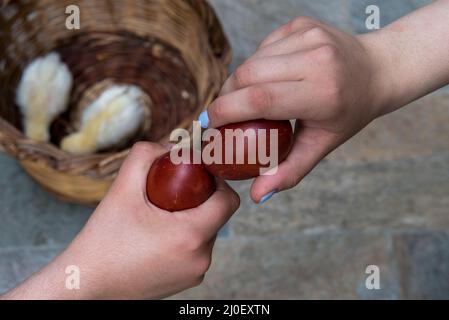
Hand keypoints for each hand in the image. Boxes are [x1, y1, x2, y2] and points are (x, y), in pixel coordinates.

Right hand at [2, 142, 239, 299]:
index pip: (228, 200)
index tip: (197, 175)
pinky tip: (158, 236)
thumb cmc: (103, 241)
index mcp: (191, 236)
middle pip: (217, 216)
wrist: (86, 285)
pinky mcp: (188, 283)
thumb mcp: (121, 190)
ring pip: (207, 233)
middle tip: (171, 193)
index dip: (217, 181)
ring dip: (192, 219)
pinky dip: (184, 239)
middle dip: (200, 199)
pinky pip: (196, 251)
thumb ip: (144, 156)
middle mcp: (201, 258)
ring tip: (161, 216)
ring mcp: (196, 273)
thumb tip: (168, 145)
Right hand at [203, 17, 389, 202]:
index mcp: (323, 93)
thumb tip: (257, 196)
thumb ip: (289, 171)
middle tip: (222, 115)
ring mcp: (310, 35)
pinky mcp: (301, 23)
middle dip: (226, 96)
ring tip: (245, 99)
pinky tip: (269, 77)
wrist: (376, 70)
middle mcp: (317, 59)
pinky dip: (256, 66)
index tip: (210, 125)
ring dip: (239, 81)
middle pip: (248, 74)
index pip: (261, 99)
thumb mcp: (322, 145)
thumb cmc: (348, 112)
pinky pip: (262, 47)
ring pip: (251, 59)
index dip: (226, 111)